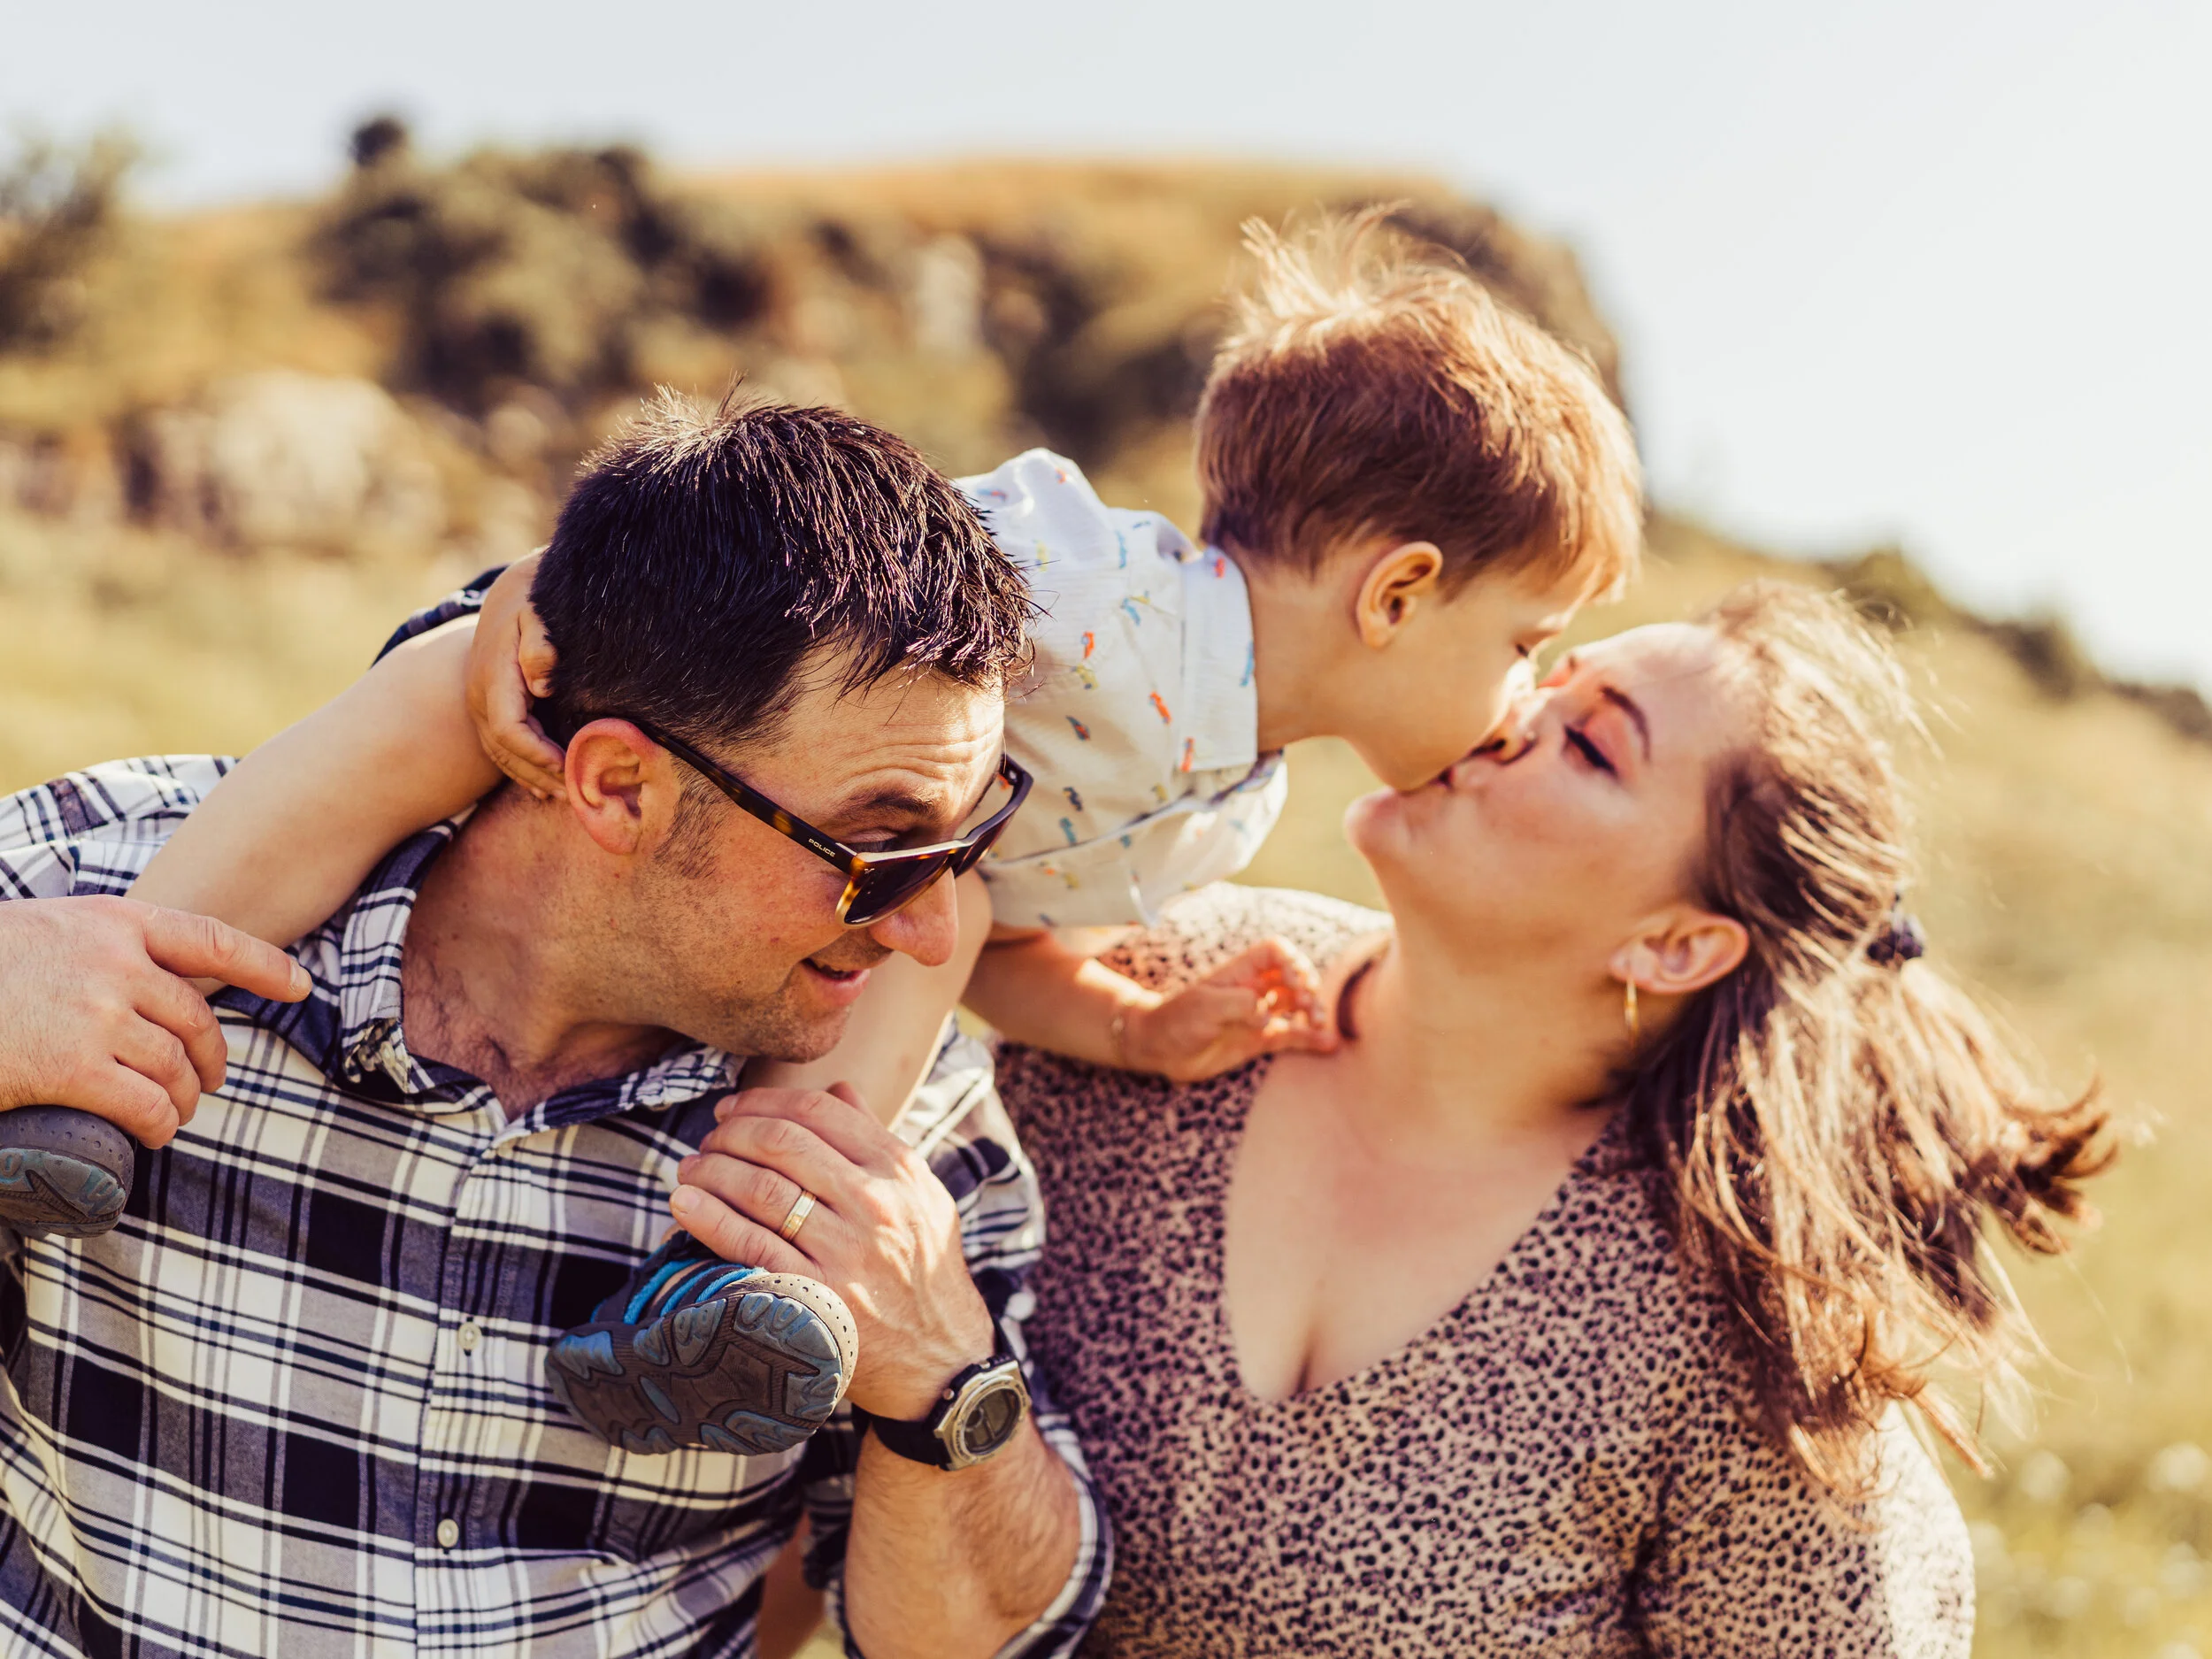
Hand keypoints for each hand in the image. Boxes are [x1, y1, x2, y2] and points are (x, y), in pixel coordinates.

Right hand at [0, 897, 311, 1143]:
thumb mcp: (41, 931)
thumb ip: (95, 947)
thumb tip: (142, 974)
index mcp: (111, 922)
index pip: (210, 938)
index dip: (264, 964)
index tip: (301, 985)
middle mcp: (115, 963)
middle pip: (197, 1018)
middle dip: (212, 1056)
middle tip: (209, 1080)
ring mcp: (98, 1015)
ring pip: (177, 1067)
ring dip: (185, 1098)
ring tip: (176, 1112)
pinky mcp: (74, 1068)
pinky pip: (147, 1105)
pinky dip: (160, 1125)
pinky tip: (154, 1134)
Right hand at [463, 551, 565, 799]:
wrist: (509, 594)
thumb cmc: (531, 603)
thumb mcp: (537, 612)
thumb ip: (541, 642)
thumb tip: (542, 682)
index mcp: (493, 677)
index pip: (508, 728)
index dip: (536, 753)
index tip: (566, 766)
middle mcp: (480, 696)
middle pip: (505, 749)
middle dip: (539, 773)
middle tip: (574, 792)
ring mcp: (480, 703)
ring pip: (500, 753)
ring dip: (530, 776)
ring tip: (563, 795)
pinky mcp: (488, 707)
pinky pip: (499, 747)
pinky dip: (520, 769)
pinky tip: (541, 786)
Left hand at [671, 1083, 994, 1419]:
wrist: (941, 1359)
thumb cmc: (924, 1270)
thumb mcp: (921, 1196)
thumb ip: (877, 1140)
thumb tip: (836, 1089)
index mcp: (898, 1170)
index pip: (819, 1112)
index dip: (763, 1102)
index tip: (733, 1109)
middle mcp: (874, 1204)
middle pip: (782, 1144)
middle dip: (731, 1134)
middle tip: (707, 1141)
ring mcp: (845, 1252)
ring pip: (760, 1189)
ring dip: (712, 1171)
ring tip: (691, 1170)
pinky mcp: (816, 1296)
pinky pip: (748, 1246)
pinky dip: (708, 1219)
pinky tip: (684, 1205)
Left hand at [1121, 934, 1336, 1081]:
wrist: (1158, 1048)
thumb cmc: (1175, 1020)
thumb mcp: (1204, 1006)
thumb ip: (1239, 1004)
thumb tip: (1268, 1014)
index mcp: (1239, 972)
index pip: (1274, 951)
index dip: (1290, 961)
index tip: (1292, 982)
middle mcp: (1253, 989)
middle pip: (1293, 975)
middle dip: (1307, 985)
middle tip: (1307, 1003)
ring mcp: (1257, 1015)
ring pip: (1296, 1005)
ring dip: (1312, 1009)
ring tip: (1319, 1021)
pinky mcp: (1258, 1040)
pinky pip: (1291, 1036)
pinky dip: (1311, 1039)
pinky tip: (1330, 1043)